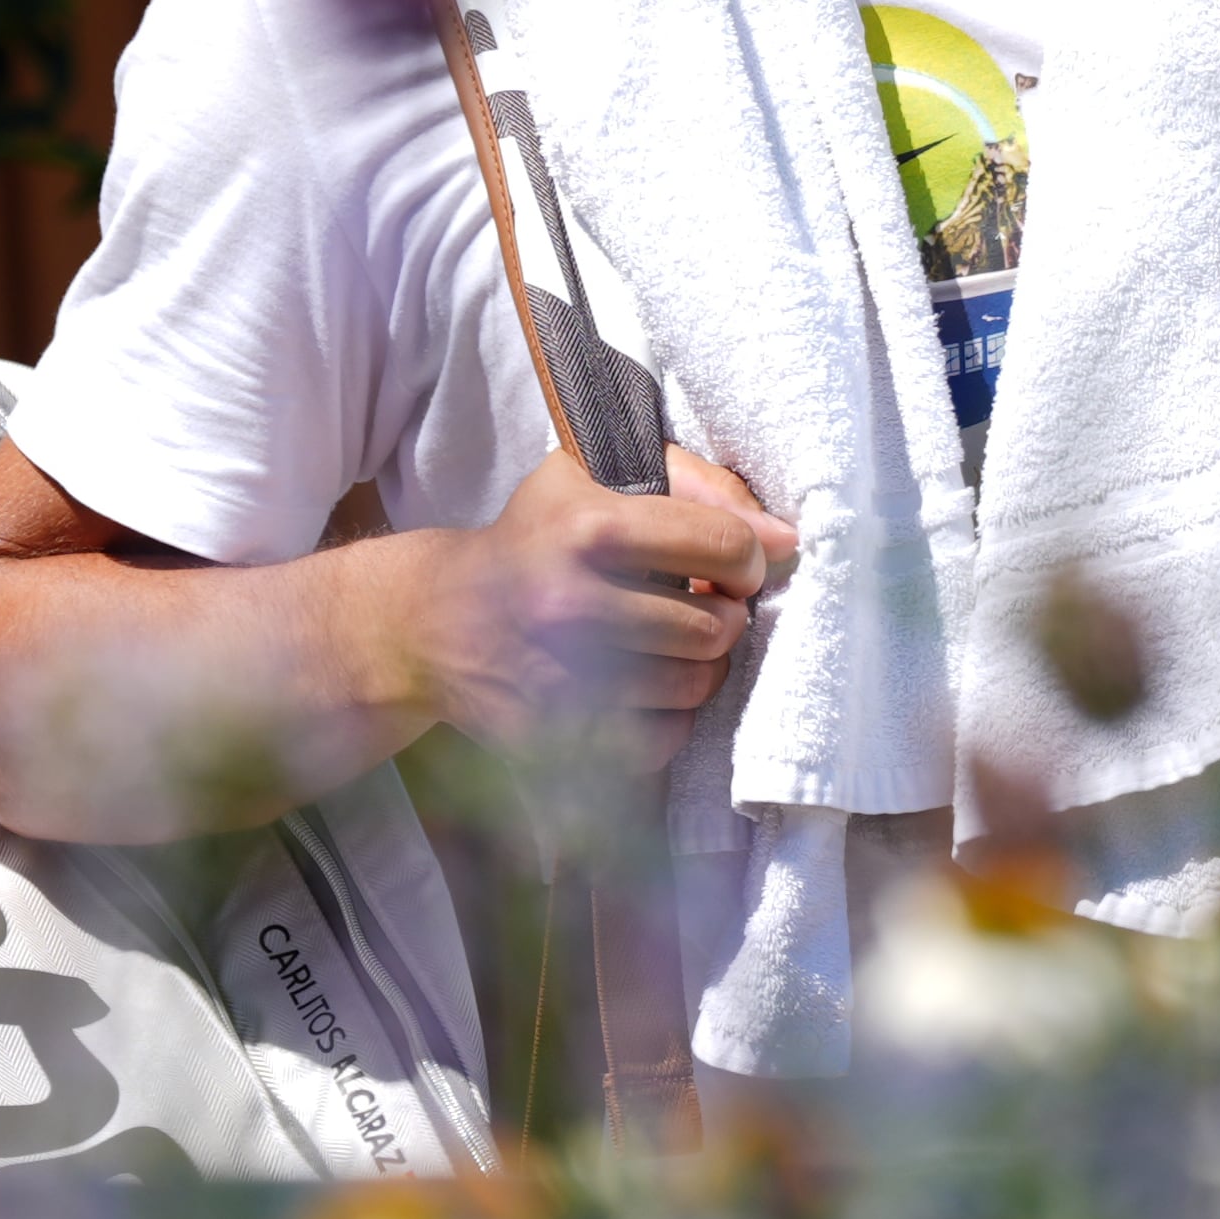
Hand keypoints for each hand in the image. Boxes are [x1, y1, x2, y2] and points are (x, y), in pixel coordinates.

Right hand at [399, 446, 795, 770]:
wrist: (432, 619)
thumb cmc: (534, 537)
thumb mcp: (596, 477)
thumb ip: (696, 483)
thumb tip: (787, 539)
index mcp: (589, 529)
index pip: (723, 545)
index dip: (748, 559)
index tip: (735, 566)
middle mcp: (571, 604)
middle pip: (714, 628)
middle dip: (726, 619)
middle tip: (706, 609)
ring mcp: (560, 678)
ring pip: (692, 688)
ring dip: (700, 668)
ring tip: (676, 646)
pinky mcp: (553, 735)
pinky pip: (659, 741)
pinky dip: (668, 718)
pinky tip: (647, 688)